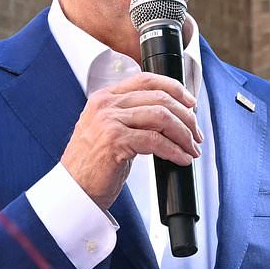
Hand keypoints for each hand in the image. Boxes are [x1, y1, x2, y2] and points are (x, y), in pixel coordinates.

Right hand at [60, 72, 201, 209]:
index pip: (147, 79)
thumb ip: (130, 116)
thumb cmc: (91, 164)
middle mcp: (106, 105)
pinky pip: (156, 141)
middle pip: (159, 98)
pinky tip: (181, 158)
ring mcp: (109, 121)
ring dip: (183, 134)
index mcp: (105, 97)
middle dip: (186, 117)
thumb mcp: (108, 130)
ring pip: (161, 117)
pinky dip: (174, 150)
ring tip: (191, 148)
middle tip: (195, 134)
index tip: (190, 102)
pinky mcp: (115, 140)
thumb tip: (168, 116)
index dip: (174, 88)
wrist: (74, 189)